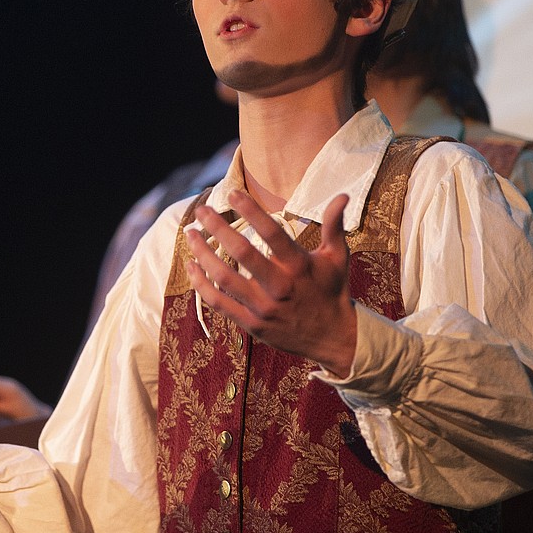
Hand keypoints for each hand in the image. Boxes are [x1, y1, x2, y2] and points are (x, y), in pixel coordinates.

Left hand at [185, 189, 356, 375]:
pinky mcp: (251, 324)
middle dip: (217, 227)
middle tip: (202, 211)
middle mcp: (279, 286)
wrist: (333, 338)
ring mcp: (263, 308)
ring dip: (202, 253)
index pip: (271, 232)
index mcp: (299, 266)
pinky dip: (200, 284)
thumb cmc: (332, 291)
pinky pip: (218, 303)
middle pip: (241, 252)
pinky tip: (191, 266)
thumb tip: (342, 195)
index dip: (250, 211)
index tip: (232, 193)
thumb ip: (334, 225)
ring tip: (191, 234)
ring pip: (223, 277)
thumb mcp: (337, 257)